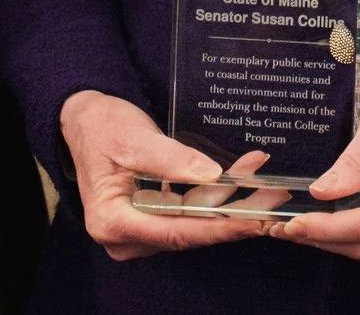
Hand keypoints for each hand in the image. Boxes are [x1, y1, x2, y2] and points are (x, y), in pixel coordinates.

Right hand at [59, 90, 278, 259]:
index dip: (217, 227)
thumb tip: (213, 175)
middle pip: (188, 232)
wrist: (87, 121)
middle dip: (232, 215)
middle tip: (273, 197)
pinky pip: (188, 214)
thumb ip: (171, 159)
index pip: (175, 232)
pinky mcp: (150, 221)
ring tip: (264, 182)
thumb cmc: (103, 127)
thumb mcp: (135, 138)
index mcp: (112, 222)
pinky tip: (241, 178)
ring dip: (228, 203)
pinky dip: (214, 197)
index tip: (253, 220)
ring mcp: (138, 232)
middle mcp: (124, 237)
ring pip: (193, 225)